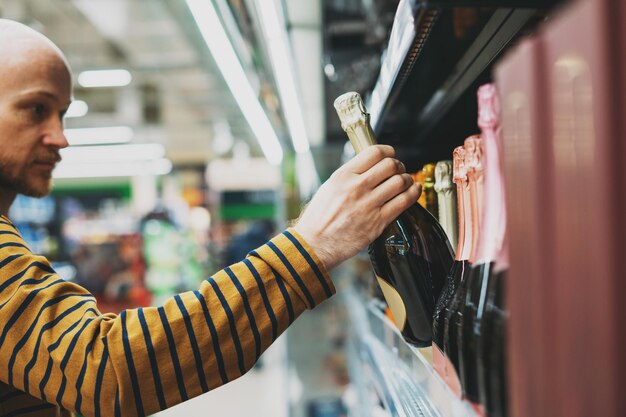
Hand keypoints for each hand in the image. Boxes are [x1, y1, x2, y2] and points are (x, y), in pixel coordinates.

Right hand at [294, 145, 420, 270]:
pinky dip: (413, 193)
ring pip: (400, 182)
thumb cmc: (319, 218)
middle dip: (399, 165)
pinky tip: (414, 191)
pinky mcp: (377, 222)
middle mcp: (356, 187)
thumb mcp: (329, 187)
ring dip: (407, 179)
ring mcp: (368, 205)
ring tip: (405, 182)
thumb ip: (350, 176)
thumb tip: (370, 166)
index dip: (388, 151)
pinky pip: (403, 202)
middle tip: (399, 170)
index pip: (374, 152)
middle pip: (390, 165)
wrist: (315, 244)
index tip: (390, 155)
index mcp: (343, 176)